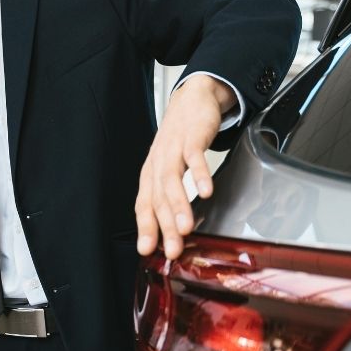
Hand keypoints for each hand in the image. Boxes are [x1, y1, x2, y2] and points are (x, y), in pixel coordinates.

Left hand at [135, 75, 236, 259]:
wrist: (192, 98)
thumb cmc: (180, 138)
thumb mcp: (170, 167)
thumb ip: (170, 195)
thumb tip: (173, 230)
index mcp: (151, 174)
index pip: (144, 205)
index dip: (146, 228)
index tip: (148, 252)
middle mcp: (158, 163)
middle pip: (158, 198)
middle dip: (165, 226)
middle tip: (173, 249)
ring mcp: (173, 149)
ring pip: (172, 181)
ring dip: (179, 205)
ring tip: (186, 228)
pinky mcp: (192, 137)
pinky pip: (195, 157)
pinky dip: (199, 174)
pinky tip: (206, 192)